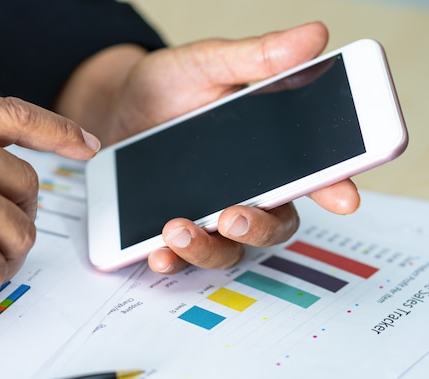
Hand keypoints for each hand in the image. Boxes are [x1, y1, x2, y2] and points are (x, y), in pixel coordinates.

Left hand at [58, 21, 359, 273]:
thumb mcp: (207, 64)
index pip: (312, 174)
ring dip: (208, 248)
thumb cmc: (167, 85)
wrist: (115, 106)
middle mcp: (245, 190)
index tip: (344, 198)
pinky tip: (159, 252)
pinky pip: (182, 258)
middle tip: (234, 216)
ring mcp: (209, 214)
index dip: (334, 187)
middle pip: (273, 225)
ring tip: (179, 229)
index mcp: (267, 151)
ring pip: (229, 249)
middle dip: (259, 228)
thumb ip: (255, 57)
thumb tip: (312, 36)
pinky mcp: (175, 229)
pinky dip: (173, 261)